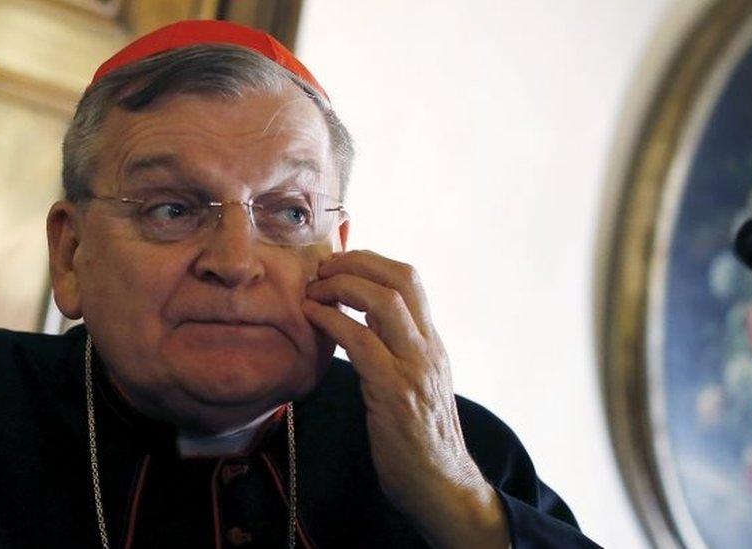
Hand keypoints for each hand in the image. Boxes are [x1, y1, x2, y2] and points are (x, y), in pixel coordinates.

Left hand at [303, 251, 508, 548]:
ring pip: (384, 302)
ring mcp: (414, 368)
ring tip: (313, 291)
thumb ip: (398, 351)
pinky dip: (332, 321)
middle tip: (322, 269)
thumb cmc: (419, 440)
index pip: (410, 279)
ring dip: (340, 286)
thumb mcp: (415, 384)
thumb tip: (365, 322)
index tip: (338, 263)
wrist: (440, 485)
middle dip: (356, 262)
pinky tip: (312, 318)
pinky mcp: (393, 392)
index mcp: (432, 343)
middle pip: (401, 278)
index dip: (371, 260)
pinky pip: (361, 341)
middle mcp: (428, 348)